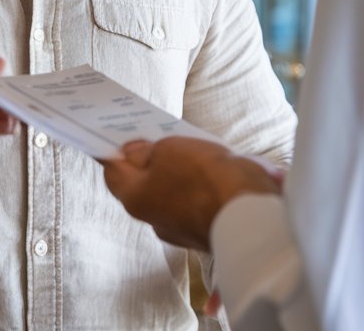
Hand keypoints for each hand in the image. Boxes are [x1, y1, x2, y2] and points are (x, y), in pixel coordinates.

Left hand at [102, 137, 281, 251]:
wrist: (251, 217)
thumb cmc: (205, 178)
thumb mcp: (169, 149)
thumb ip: (147, 150)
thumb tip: (132, 153)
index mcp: (135, 199)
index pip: (113, 170)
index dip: (113, 149)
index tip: (115, 132)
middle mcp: (153, 219)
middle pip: (142, 184)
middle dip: (148, 160)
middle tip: (155, 135)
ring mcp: (180, 229)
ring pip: (171, 194)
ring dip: (177, 174)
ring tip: (190, 149)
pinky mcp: (206, 231)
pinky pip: (195, 204)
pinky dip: (198, 188)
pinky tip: (210, 171)